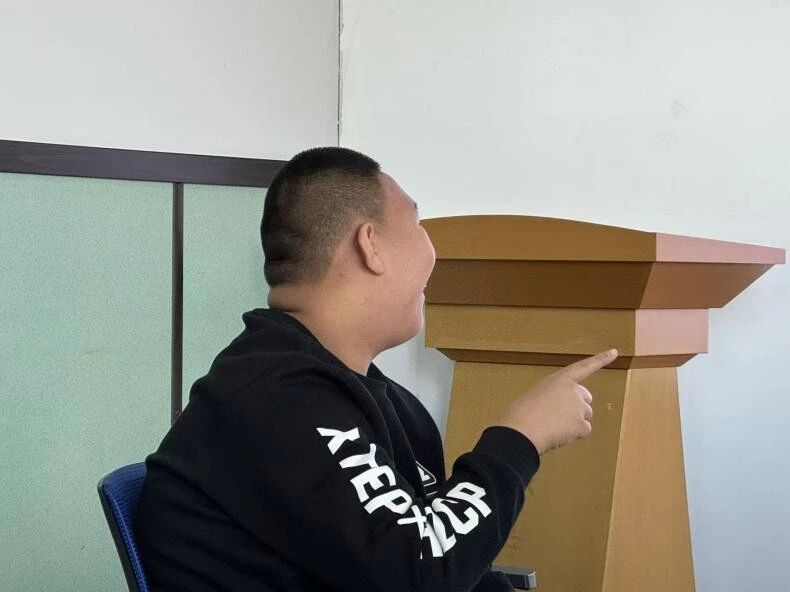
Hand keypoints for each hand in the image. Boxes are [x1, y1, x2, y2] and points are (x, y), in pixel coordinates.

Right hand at [494, 349, 617, 454]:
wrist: (522, 430)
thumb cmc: (520, 412)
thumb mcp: (534, 396)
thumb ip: (550, 397)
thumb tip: (554, 411)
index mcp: (559, 380)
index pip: (583, 367)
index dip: (600, 360)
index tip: (614, 352)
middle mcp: (574, 391)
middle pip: (586, 399)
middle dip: (578, 407)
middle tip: (558, 416)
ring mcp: (579, 408)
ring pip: (584, 416)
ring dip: (573, 422)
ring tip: (553, 426)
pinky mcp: (582, 424)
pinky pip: (583, 431)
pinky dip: (573, 435)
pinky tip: (558, 435)